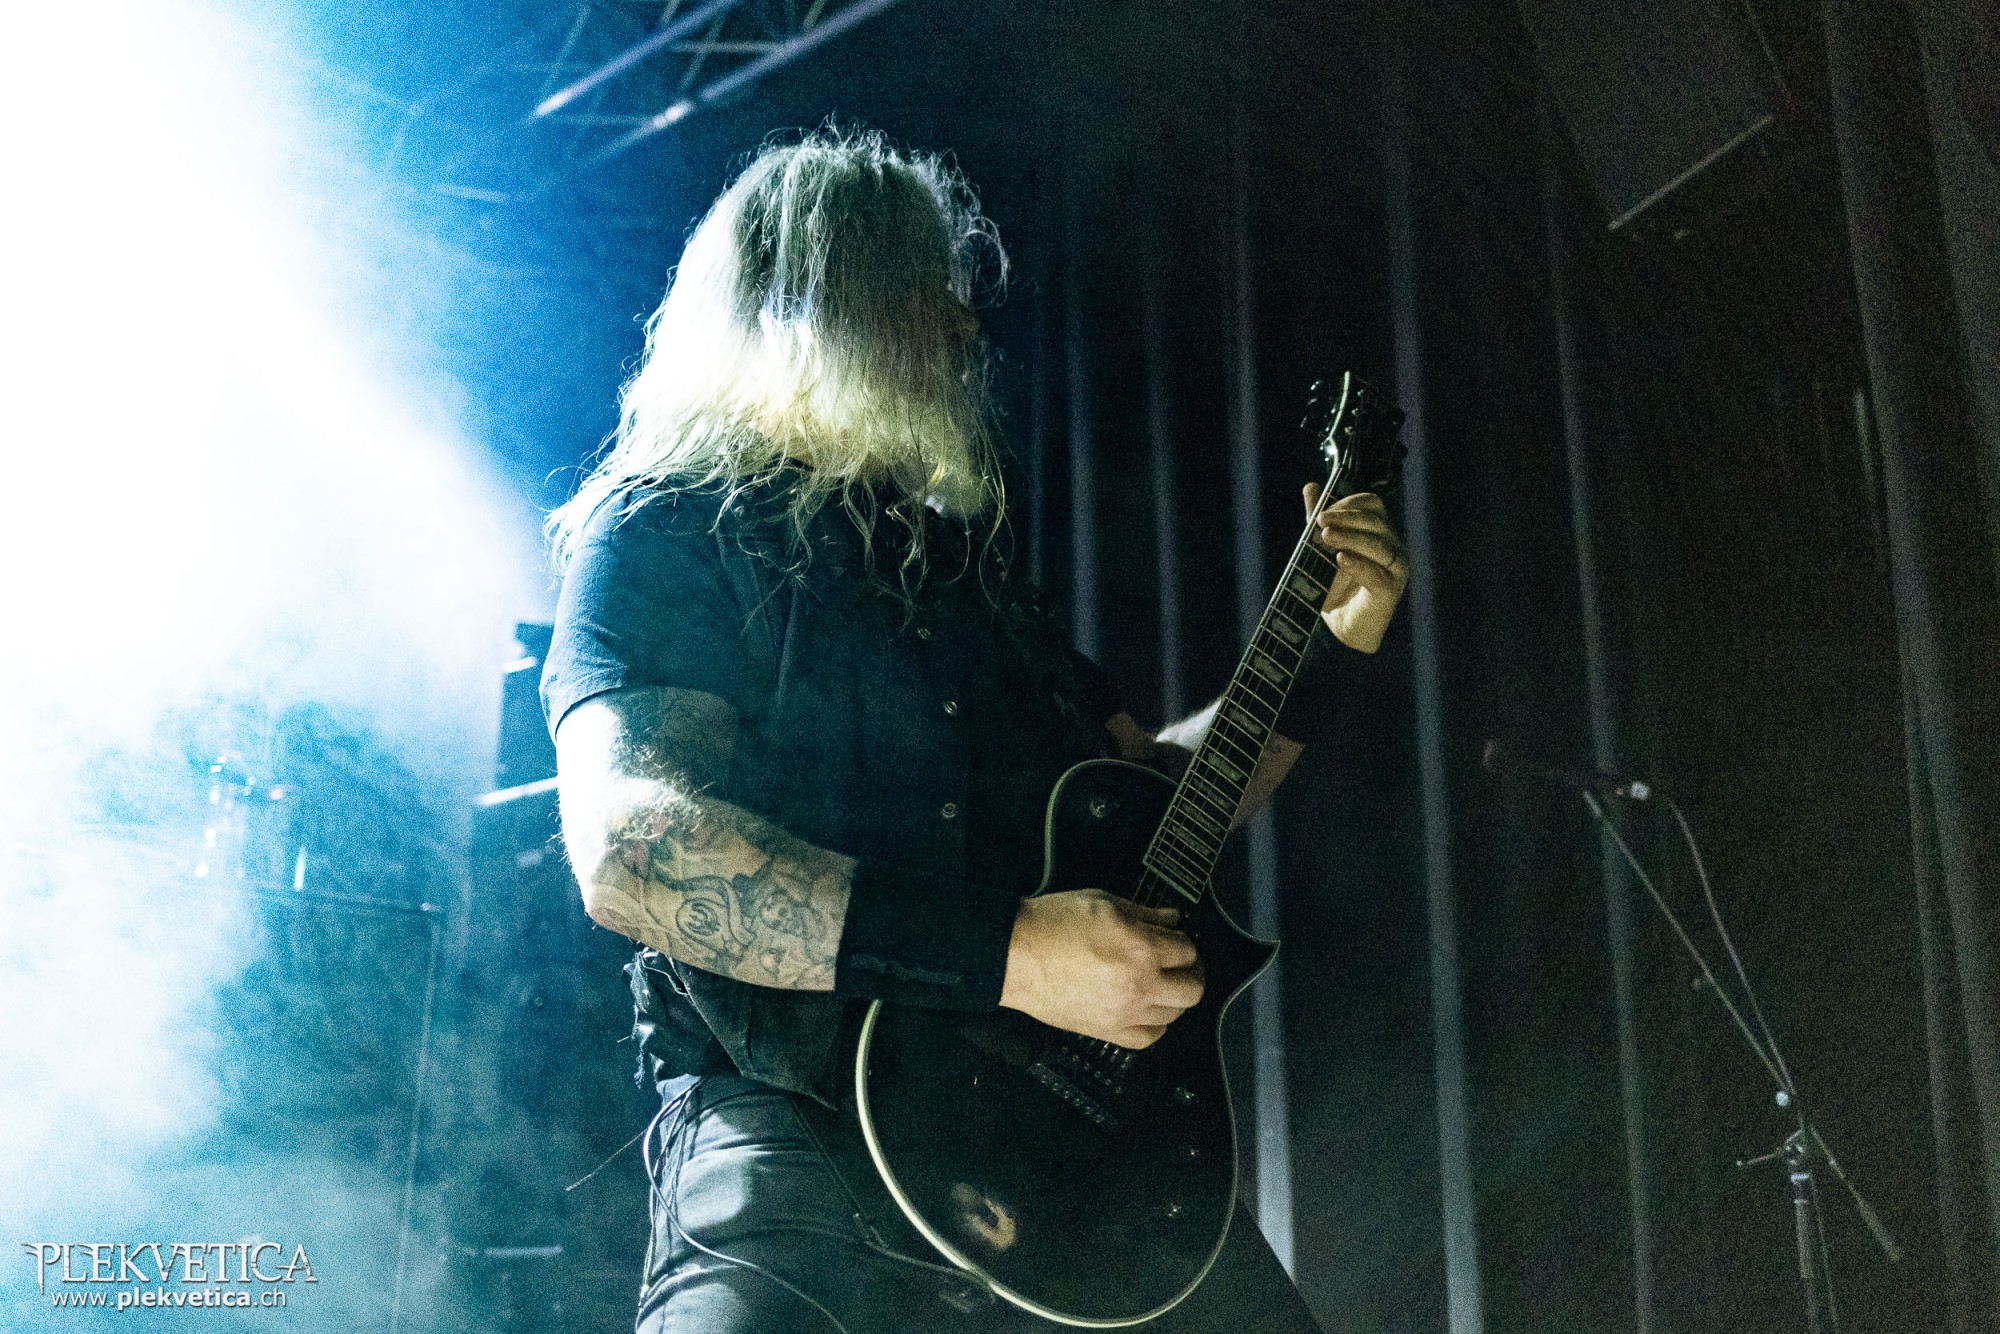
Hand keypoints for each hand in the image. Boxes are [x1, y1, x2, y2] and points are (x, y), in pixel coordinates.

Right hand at [999, 889, 1203, 1048]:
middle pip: (1192, 989)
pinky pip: (1149, 1037)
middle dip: (1191, 972)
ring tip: (1161, 983)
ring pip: (1174, 1014)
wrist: (1015, 955)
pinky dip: (1155, 1024)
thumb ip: (1145, 912)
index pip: (1186, 950)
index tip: (1174, 938)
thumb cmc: (1054, 923)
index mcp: (1141, 948)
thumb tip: (1173, 919)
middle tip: (1179, 962)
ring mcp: (1125, 1013)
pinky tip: (1147, 1010)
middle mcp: (1140, 985)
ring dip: (1174, 996)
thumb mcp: (1104, 903)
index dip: (1183, 940)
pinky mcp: (1108, 1031)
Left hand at [1302, 485, 1407, 652]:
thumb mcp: (1321, 549)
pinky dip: (1358, 564)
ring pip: (1379, 545)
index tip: (1320, 514)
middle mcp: (1392, 547)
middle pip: (1376, 521)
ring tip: (1325, 538)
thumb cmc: (1333, 586)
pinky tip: (1340, 560)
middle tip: (1319, 523)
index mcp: (1379, 532)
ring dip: (1350, 538)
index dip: (1347, 504)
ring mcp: (1395, 570)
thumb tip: (1311, 486)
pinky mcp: (1390, 592)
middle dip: (1346, 518)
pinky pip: (1378, 574)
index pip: (1372, 505)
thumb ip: (1319, 520)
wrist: (1336, 627)